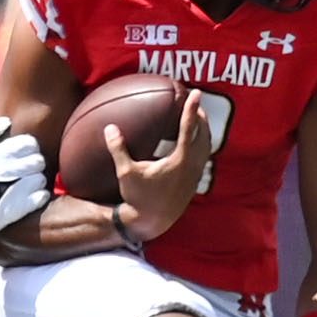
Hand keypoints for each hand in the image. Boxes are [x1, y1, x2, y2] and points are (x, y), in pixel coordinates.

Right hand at [0, 115, 51, 238]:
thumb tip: (5, 122)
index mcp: (4, 152)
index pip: (30, 143)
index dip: (27, 147)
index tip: (20, 153)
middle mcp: (15, 169)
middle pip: (39, 161)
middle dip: (33, 164)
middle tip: (23, 169)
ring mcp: (22, 188)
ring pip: (41, 178)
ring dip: (35, 180)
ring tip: (23, 184)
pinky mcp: (24, 206)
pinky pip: (42, 196)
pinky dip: (37, 196)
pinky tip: (26, 197)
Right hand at [111, 90, 211, 244]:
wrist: (151, 222)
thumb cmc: (138, 198)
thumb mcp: (126, 173)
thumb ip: (119, 149)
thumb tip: (110, 128)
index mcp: (179, 160)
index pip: (189, 128)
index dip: (191, 109)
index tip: (195, 93)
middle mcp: (192, 166)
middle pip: (204, 134)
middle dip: (201, 116)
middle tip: (196, 101)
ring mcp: (195, 176)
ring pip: (206, 147)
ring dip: (203, 130)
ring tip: (198, 119)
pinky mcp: (193, 183)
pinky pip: (203, 157)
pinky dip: (201, 144)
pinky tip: (194, 143)